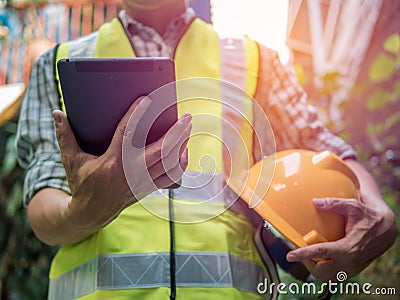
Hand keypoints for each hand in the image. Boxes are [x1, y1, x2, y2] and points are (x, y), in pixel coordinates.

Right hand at [53, 96, 191, 230]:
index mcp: (111, 162)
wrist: (90, 212)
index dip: (137, 115)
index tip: (147, 99)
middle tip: (186, 116)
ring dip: (182, 145)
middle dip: (176, 132)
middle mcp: (130, 173)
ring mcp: (142, 182)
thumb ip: (65, 136)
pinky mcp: (148, 189)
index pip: (127, 134)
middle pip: (160, 151)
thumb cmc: (81, 182)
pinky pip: (171, 178)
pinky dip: (180, 165)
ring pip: (169, 164)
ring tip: (188, 128)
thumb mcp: (71, 159)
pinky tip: (184, 151)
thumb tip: (57, 113)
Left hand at [286, 197, 397, 281]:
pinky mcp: (352, 271)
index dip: (304, 254)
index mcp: (349, 247)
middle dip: (308, 263)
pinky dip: (325, 269)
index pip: (321, 253)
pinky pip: (334, 276)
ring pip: (326, 276)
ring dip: (316, 267)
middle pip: (320, 271)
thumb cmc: (368, 217)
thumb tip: (314, 202)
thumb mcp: (352, 206)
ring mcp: (352, 269)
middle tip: (302, 251)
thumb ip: (333, 204)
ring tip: (311, 254)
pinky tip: (322, 257)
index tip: (290, 255)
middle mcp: (350, 262)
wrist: (386, 231)